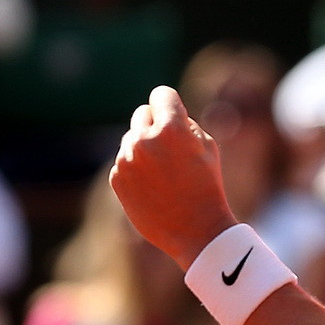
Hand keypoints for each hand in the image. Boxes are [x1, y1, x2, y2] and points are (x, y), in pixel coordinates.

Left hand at [109, 86, 237, 266]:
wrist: (195, 230)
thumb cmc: (207, 185)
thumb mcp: (207, 146)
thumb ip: (184, 122)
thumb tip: (162, 112)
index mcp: (171, 127)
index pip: (161, 94)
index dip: (170, 104)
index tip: (175, 115)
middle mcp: (144, 139)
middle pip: (142, 113)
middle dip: (156, 124)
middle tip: (171, 148)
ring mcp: (127, 159)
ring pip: (131, 138)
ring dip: (144, 147)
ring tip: (164, 173)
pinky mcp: (117, 178)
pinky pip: (124, 160)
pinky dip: (135, 168)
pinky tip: (152, 186)